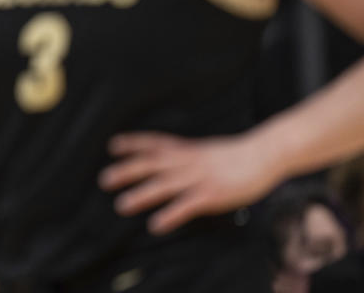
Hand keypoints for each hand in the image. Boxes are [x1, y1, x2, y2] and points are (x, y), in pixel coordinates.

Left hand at [98, 132, 279, 234]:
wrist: (265, 154)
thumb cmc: (236, 155)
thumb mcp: (205, 150)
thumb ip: (186, 155)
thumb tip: (169, 157)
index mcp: (187, 150)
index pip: (155, 143)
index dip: (133, 144)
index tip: (113, 146)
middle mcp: (187, 162)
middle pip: (151, 164)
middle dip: (127, 171)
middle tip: (104, 179)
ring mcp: (198, 178)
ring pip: (164, 185)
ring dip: (141, 195)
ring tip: (121, 205)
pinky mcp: (211, 195)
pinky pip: (186, 206)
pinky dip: (170, 215)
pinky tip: (155, 225)